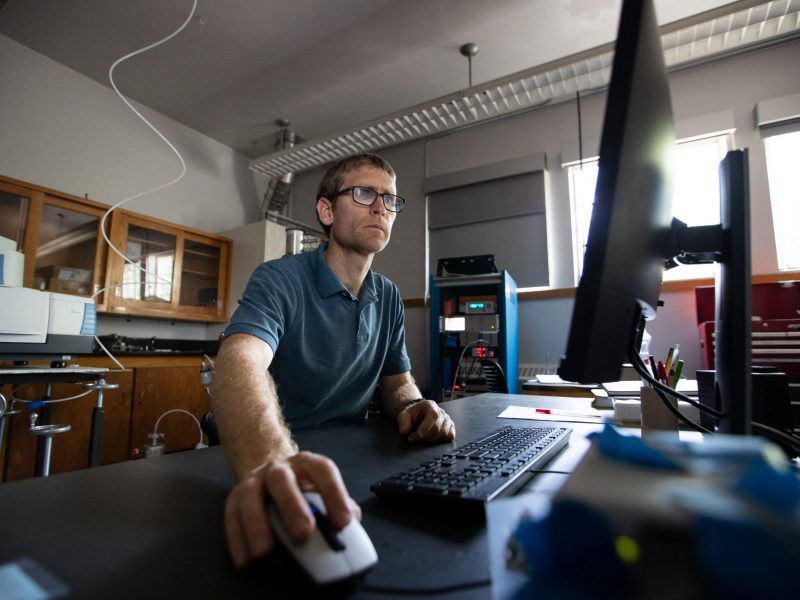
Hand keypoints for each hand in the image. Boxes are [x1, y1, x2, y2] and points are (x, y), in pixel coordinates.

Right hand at [223, 451, 360, 568]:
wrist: (271, 472)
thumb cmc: (303, 488)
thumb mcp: (322, 490)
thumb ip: (338, 506)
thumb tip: (352, 529)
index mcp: (307, 464)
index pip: (322, 470)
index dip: (334, 494)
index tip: (343, 521)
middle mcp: (279, 468)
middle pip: (282, 480)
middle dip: (292, 507)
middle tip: (302, 533)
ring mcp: (255, 480)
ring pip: (251, 496)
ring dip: (257, 524)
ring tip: (264, 551)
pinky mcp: (235, 497)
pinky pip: (232, 516)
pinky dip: (237, 539)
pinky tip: (245, 559)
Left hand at [396, 399, 455, 442]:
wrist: (417, 414)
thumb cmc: (412, 414)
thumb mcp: (404, 416)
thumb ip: (403, 423)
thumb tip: (404, 432)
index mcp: (431, 406)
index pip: (432, 418)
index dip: (423, 431)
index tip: (411, 438)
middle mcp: (441, 412)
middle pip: (438, 428)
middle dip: (424, 437)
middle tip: (414, 439)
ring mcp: (447, 419)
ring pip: (444, 433)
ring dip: (432, 439)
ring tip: (422, 438)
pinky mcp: (450, 427)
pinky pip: (450, 436)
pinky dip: (442, 440)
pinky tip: (432, 438)